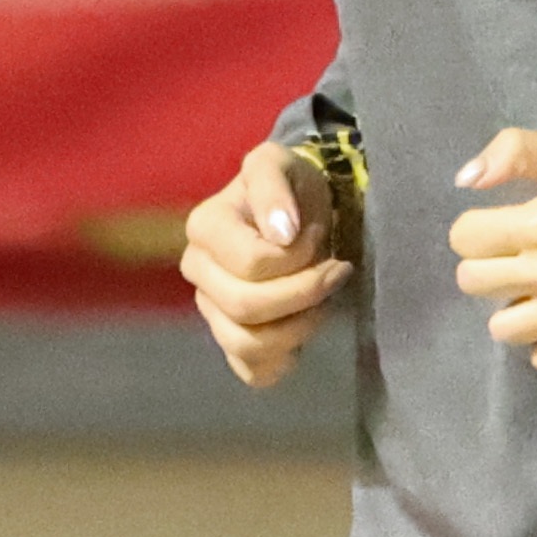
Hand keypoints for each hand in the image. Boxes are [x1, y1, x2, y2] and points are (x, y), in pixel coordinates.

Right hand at [178, 134, 348, 387]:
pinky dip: (283, 362)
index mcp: (204, 228)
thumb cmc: (291, 186)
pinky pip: (251, 371)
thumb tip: (281, 233)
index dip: (298, 259)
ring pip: (248, 344)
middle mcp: (198, 271)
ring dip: (299, 328)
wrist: (299, 211)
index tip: (322, 242)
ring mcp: (211, 309)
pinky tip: (304, 337)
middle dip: (305, 294)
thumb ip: (274, 186)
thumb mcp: (282, 165)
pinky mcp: (232, 338)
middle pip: (246, 308)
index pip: (253, 265)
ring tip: (325, 302)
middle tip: (337, 272)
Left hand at [448, 128, 536, 369]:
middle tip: (515, 257)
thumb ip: (513, 151)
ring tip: (534, 290)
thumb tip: (466, 180)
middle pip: (474, 283)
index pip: (463, 237)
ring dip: (513, 309)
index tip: (501, 225)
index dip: (477, 228)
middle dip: (487, 267)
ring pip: (504, 329)